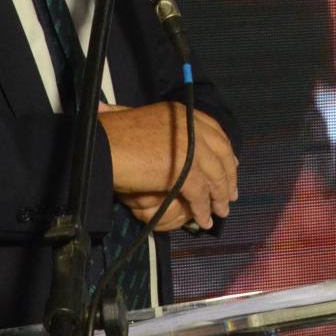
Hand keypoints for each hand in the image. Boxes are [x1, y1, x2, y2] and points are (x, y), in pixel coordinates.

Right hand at [98, 102, 237, 229]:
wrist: (104, 145)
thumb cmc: (115, 132)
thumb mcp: (147, 122)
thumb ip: (164, 128)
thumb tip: (169, 138)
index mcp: (184, 114)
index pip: (215, 132)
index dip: (225, 152)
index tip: (231, 166)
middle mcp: (193, 127)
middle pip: (221, 155)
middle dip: (228, 177)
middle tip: (231, 195)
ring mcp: (192, 149)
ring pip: (214, 177)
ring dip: (219, 198)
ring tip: (221, 213)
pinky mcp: (186, 171)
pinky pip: (200, 195)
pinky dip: (203, 210)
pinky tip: (204, 221)